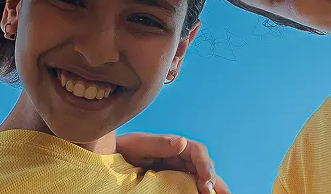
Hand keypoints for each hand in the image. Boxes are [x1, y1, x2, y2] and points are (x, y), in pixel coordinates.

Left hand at [116, 133, 230, 193]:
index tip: (207, 177)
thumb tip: (182, 142)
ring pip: (202, 178)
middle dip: (214, 179)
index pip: (197, 151)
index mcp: (176, 146)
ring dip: (213, 187)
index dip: (205, 163)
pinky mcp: (174, 182)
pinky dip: (200, 191)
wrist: (113, 157)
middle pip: (204, 166)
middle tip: (216, 193)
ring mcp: (179, 171)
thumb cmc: (126, 147)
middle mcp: (181, 157)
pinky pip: (191, 186)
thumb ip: (160, 143)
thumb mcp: (141, 143)